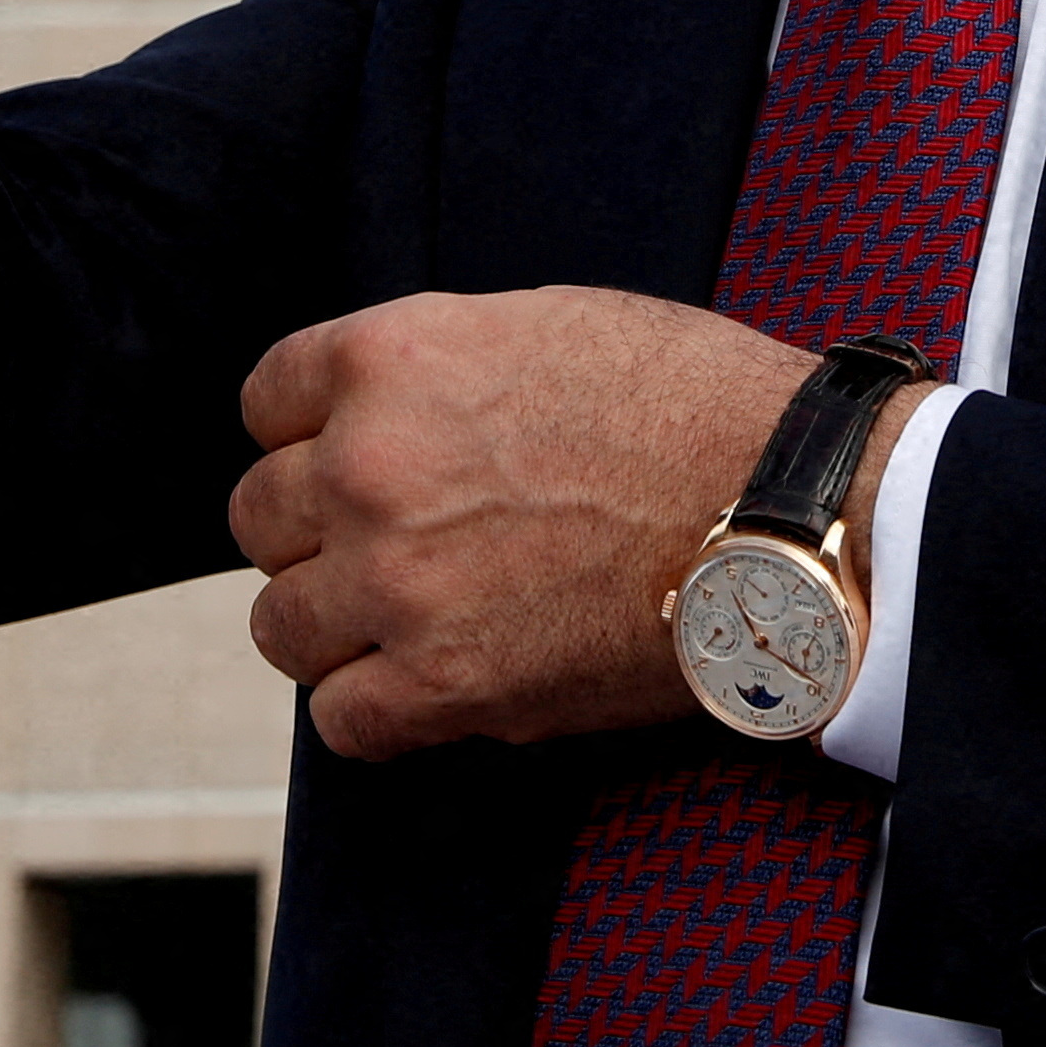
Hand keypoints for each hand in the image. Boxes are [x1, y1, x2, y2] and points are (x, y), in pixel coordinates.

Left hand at [227, 290, 830, 759]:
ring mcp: (397, 581)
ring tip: (409, 621)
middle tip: (395, 544)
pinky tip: (432, 683)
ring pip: (281, 623)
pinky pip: (339, 718)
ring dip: (334, 625)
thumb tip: (375, 417)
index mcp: (393, 355)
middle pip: (260, 516)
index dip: (313, 432)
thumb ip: (434, 371)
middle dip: (318, 531)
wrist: (785, 506)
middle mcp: (370, 464)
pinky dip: (376, 709)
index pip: (266, 400)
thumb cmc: (689, 404)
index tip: (356, 458)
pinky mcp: (441, 685)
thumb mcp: (540, 328)